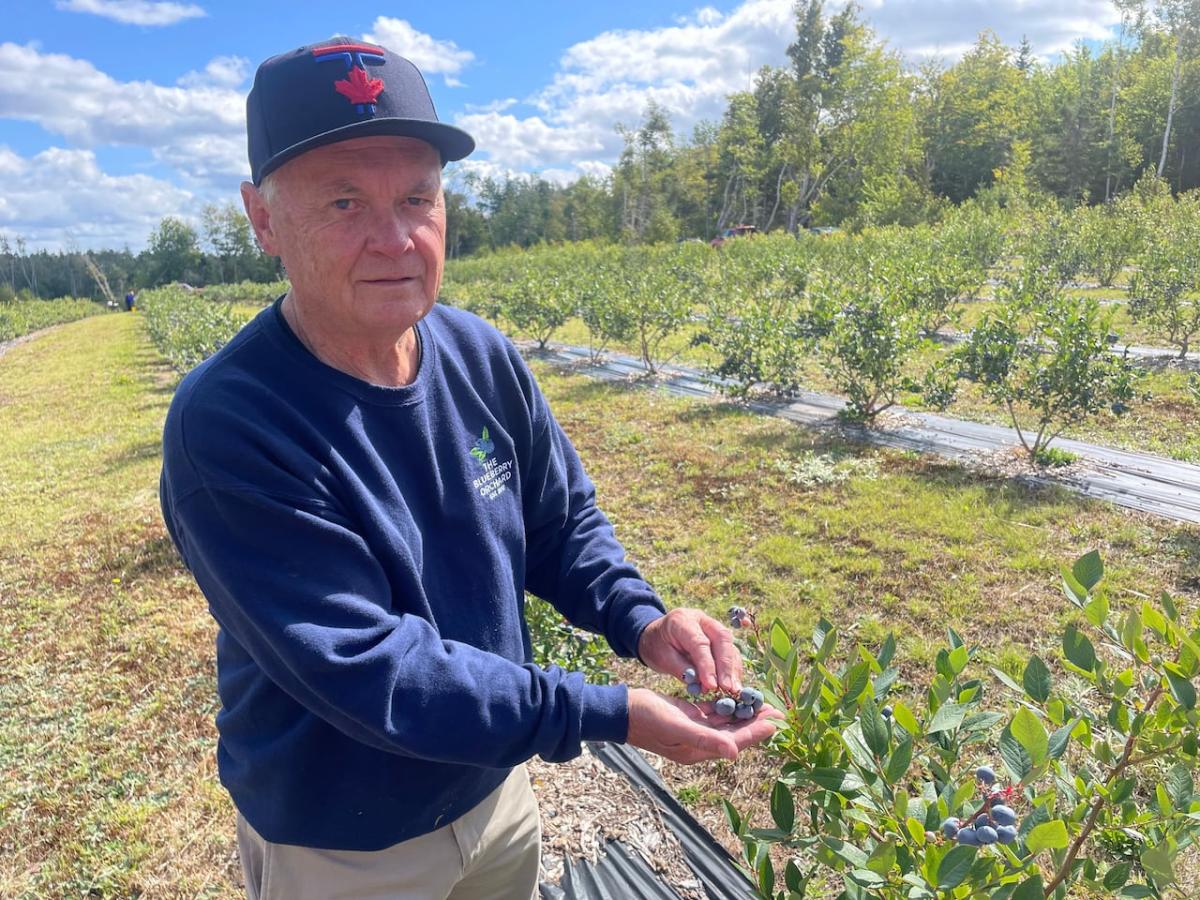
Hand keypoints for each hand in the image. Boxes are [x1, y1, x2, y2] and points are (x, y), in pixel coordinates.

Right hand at [625, 688, 782, 764]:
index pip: (735, 742)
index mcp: (698, 750)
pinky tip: (738, 698)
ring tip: (763, 703)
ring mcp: (693, 729)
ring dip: (743, 714)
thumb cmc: (647, 719)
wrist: (621, 711)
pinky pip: (713, 713)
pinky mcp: (688, 716)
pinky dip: (726, 706)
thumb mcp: (677, 727)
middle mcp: (699, 742)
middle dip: (756, 722)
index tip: (777, 722)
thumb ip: (706, 740)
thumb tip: (735, 753)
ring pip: (725, 723)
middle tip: (778, 710)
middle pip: (735, 733)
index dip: (757, 733)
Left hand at [637, 608, 741, 694]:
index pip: (700, 643)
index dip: (708, 665)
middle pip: (721, 639)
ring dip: (733, 669)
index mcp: (682, 620)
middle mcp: (701, 619)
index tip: (712, 686)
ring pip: (729, 644)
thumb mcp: (662, 658)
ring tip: (733, 690)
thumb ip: (682, 669)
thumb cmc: (657, 647)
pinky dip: (732, 668)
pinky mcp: (719, 636)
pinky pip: (730, 650)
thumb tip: (705, 685)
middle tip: (728, 688)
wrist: (656, 636)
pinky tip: (732, 683)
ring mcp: (712, 625)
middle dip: (726, 666)